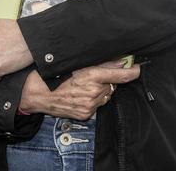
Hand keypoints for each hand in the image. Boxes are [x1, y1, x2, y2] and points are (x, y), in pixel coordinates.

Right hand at [19, 61, 139, 119]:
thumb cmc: (56, 74)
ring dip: (101, 90)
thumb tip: (120, 61)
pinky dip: (93, 99)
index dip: (132, 72)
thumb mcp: (79, 63)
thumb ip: (102, 63)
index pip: (121, 76)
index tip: (137, 68)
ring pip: (106, 96)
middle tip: (96, 75)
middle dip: (108, 79)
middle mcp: (94, 93)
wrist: (38, 93)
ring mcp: (90, 106)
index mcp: (93, 77)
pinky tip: (81, 94)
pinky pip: (97, 105)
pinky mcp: (86, 115)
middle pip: (112, 85)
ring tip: (85, 85)